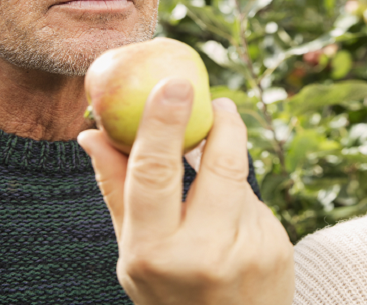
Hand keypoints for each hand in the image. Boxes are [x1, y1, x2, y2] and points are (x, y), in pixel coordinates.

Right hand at [78, 78, 294, 304]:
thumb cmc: (170, 294)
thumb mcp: (133, 256)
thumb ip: (116, 191)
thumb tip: (90, 133)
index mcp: (154, 252)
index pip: (155, 172)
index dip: (163, 122)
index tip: (174, 83)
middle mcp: (203, 251)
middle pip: (218, 161)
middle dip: (220, 122)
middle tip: (214, 100)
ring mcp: (247, 249)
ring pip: (236, 178)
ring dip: (224, 168)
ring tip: (210, 191)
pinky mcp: (276, 247)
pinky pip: (254, 201)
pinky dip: (238, 202)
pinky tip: (231, 232)